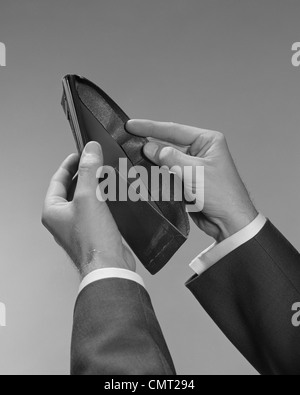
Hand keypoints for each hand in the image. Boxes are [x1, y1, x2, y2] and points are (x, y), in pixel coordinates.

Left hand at [42, 142, 135, 278]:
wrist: (109, 266)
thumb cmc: (93, 240)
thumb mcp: (89, 198)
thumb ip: (89, 171)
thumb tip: (90, 150)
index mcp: (53, 211)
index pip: (58, 180)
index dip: (69, 164)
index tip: (80, 153)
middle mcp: (63, 219)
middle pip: (71, 189)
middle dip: (84, 174)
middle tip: (95, 162)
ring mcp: (78, 226)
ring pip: (85, 199)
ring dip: (95, 186)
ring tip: (106, 174)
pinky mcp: (93, 231)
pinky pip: (96, 210)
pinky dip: (103, 200)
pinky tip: (114, 194)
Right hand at [126, 120, 257, 241]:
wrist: (229, 222)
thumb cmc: (222, 194)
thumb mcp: (193, 171)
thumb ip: (169, 158)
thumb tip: (149, 147)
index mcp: (207, 141)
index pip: (174, 130)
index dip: (151, 127)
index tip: (132, 125)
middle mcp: (200, 151)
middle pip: (169, 143)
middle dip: (150, 142)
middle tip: (128, 139)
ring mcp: (193, 166)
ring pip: (167, 159)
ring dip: (152, 160)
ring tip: (133, 155)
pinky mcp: (187, 180)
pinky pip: (168, 173)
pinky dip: (157, 173)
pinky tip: (145, 172)